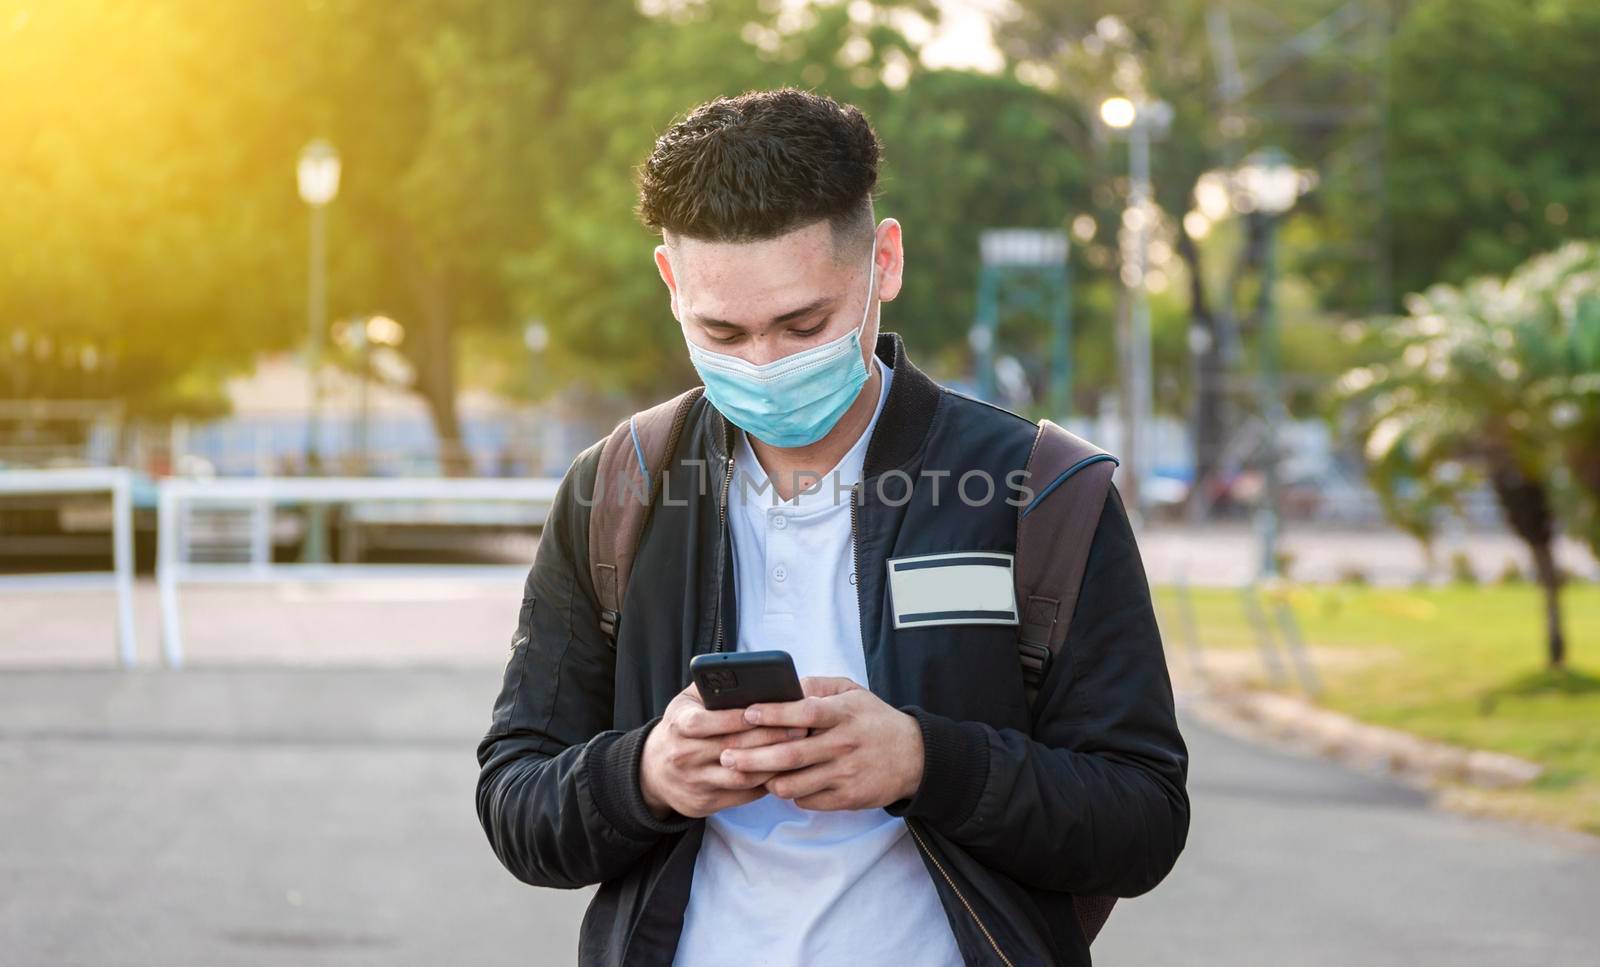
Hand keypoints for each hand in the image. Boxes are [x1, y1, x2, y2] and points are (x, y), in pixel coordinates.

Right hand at [639, 682, 804, 819]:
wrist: (653, 771)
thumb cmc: (680, 727)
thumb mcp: (686, 703)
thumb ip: (712, 689)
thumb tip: (748, 676)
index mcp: (678, 725)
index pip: (708, 722)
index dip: (739, 718)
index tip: (771, 710)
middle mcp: (683, 756)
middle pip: (733, 749)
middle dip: (770, 738)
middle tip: (800, 728)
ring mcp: (693, 782)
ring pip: (742, 776)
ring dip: (773, 764)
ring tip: (798, 750)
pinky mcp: (704, 803)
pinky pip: (742, 795)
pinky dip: (765, 783)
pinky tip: (783, 770)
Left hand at [719, 676, 924, 811]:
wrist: (914, 757)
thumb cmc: (874, 721)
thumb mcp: (853, 693)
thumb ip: (819, 686)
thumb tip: (786, 684)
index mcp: (844, 714)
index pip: (804, 712)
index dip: (773, 713)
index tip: (746, 713)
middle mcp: (844, 745)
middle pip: (791, 754)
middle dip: (753, 757)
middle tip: (725, 757)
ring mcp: (846, 774)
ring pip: (795, 784)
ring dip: (766, 780)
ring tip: (745, 773)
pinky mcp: (848, 798)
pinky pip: (808, 800)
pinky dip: (790, 794)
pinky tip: (779, 784)